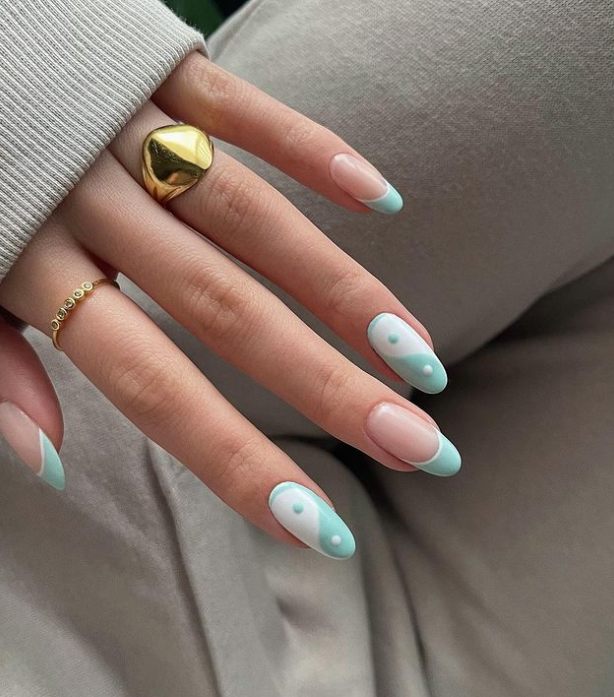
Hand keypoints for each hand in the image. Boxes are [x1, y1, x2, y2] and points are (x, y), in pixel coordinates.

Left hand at [0, 53, 459, 558]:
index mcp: (32, 267)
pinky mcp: (163, 69)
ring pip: (252, 220)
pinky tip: (381, 199)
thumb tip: (51, 464)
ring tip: (418, 354)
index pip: (151, 385)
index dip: (234, 459)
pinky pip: (244, 110)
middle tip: (419, 448)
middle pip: (226, 310)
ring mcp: (132, 129)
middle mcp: (91, 201)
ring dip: (342, 289)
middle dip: (327, 386)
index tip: (316, 526)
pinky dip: (312, 150)